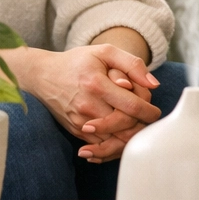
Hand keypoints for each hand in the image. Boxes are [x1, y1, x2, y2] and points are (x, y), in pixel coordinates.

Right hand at [11, 44, 160, 161]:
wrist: (42, 75)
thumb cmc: (78, 61)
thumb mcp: (105, 52)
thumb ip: (133, 64)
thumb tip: (154, 84)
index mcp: (97, 84)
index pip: (132, 106)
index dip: (150, 112)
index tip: (156, 112)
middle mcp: (88, 106)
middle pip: (125, 127)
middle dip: (142, 125)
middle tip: (148, 121)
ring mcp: (80, 121)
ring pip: (114, 142)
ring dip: (130, 139)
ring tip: (138, 129)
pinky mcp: (75, 130)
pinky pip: (100, 147)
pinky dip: (115, 146)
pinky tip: (123, 136)